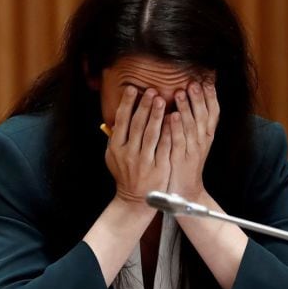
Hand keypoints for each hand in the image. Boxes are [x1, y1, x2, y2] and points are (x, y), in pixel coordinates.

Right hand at [105, 86, 171, 204]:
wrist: (134, 199)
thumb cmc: (125, 174)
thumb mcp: (113, 157)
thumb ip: (115, 138)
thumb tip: (117, 117)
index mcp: (116, 148)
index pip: (121, 121)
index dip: (127, 104)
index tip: (133, 89)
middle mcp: (128, 153)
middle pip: (137, 125)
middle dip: (144, 106)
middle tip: (151, 90)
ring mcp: (144, 160)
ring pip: (151, 134)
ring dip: (156, 115)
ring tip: (161, 99)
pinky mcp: (158, 167)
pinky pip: (165, 146)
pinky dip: (169, 132)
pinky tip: (174, 119)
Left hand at [168, 80, 218, 201]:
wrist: (185, 189)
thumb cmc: (186, 160)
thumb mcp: (194, 139)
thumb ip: (194, 120)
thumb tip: (190, 97)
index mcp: (207, 134)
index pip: (213, 111)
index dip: (211, 95)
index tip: (206, 80)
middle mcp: (202, 140)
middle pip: (204, 116)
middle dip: (199, 97)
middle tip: (193, 82)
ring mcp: (192, 150)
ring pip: (191, 126)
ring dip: (187, 108)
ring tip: (181, 92)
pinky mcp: (180, 159)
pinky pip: (178, 141)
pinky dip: (175, 128)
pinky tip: (171, 116)